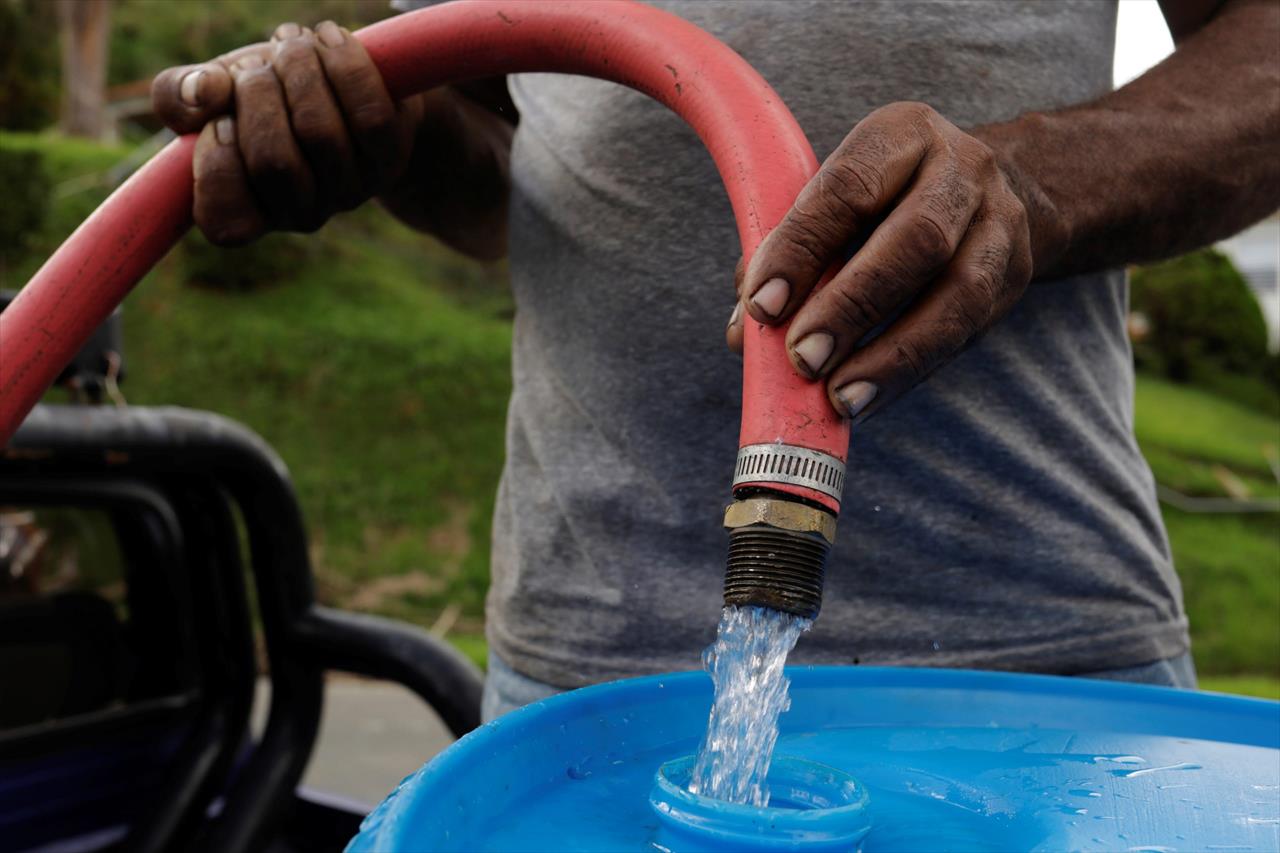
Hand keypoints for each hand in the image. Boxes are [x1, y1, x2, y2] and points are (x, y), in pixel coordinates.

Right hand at [151, 21, 421, 244]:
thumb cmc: (266, 96)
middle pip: (274, 163)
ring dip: (298, 70)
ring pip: (321, 133)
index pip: (225, 223)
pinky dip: (344, 64)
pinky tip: (329, 38)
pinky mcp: (389, 157)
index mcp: (251, 211)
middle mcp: (303, 213)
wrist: (342, 82)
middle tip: (258, 65)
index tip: (220, 119)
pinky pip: (369, 113)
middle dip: (257, 95)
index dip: (216, 165)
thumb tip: (201, 93)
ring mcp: (351, 190)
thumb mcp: (214, 92)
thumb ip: (179, 95)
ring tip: (292, 42)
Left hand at [726, 102, 1035, 422]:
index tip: (763, 306)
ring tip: (839, 398)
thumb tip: (744, 333)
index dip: (802, 248)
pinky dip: (910, 372)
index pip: (850, 188)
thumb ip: (783, 257)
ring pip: (958, 294)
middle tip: (803, 357)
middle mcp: (962, 169)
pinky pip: (966, 333)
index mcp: (901, 135)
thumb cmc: (880, 202)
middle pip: (917, 239)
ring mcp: (1000, 224)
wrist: (983, 193)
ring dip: (892, 355)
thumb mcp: (832, 203)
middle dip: (853, 305)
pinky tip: (868, 399)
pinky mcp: (1014, 277)